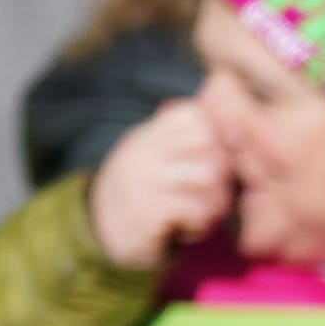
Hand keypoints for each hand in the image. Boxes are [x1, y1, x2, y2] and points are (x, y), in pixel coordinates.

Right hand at [87, 96, 227, 275]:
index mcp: (146, 135)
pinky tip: (186, 229)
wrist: (100, 236)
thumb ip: (185, 132)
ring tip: (201, 213)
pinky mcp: (146, 213)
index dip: (217, 141)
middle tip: (211, 194)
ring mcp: (142, 181)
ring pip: (210, 178)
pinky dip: (201, 225)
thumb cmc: (141, 194)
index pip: (198, 118)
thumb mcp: (155, 155)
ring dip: (215, 203)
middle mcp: (141, 151)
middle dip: (224, 175)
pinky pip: (197, 211)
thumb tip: (223, 89)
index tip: (209, 165)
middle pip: (213, 147)